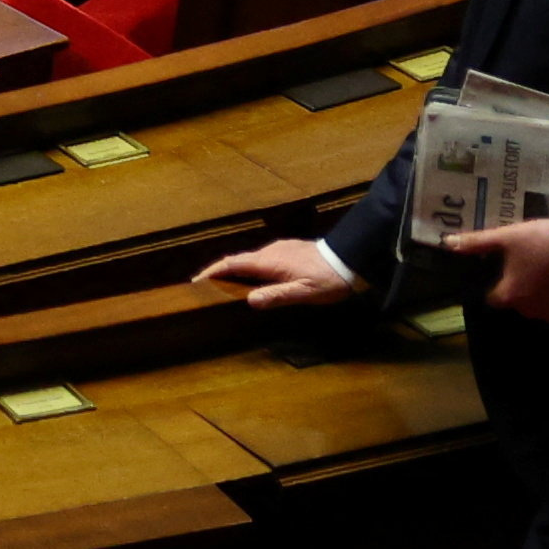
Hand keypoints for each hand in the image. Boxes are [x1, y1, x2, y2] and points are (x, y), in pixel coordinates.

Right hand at [199, 235, 359, 308]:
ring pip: (252, 258)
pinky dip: (253, 267)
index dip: (212, 271)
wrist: (351, 257)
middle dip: (221, 271)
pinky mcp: (289, 249)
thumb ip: (276, 295)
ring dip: (238, 270)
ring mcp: (279, 248)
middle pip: (239, 260)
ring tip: (232, 285)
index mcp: (269, 262)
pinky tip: (260, 278)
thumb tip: (250, 300)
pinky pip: (263, 258)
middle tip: (209, 285)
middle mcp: (270, 251)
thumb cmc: (328, 279)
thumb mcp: (304, 293)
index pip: (232, 263)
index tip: (196, 280)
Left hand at [443, 214, 548, 321]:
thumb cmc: (543, 242)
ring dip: (541, 295)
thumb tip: (448, 243)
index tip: (503, 272)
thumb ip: (477, 243)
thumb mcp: (508, 237)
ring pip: (541, 307)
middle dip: (520, 288)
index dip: (496, 285)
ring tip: (548, 271)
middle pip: (518, 302)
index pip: (493, 298)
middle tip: (529, 266)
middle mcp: (531, 311)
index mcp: (510, 295)